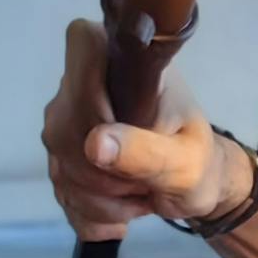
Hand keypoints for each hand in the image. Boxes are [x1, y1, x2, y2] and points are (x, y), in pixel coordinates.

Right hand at [41, 15, 237, 241]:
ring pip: (61, 168)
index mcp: (125, 61)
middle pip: (64, 129)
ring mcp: (66, 117)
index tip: (122, 135)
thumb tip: (95, 145)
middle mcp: (84, 82)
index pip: (82, 44)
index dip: (92, 101)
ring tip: (140, 193)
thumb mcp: (187, 162)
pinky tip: (122, 210)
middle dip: (105, 174)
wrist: (190, 183)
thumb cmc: (196, 159)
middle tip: (146, 181)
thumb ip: (147, 152)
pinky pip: (62, 192)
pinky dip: (93, 213)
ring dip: (104, 200)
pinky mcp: (62, 153)